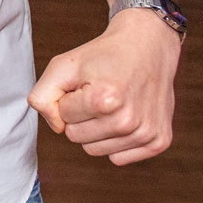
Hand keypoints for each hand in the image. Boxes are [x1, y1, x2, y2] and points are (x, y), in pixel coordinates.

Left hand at [28, 8, 180, 165]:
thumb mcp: (63, 65)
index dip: (71, 99)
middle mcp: (128, 121)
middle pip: (77, 138)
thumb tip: (56, 128)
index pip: (63, 118)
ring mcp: (146, 133)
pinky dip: (117, 141)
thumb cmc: (104, 56)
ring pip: (96, 151)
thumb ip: (42, 96)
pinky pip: (118, 158)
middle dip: (81, 116)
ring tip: (113, 104)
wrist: (148, 45)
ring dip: (97, 130)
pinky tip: (127, 116)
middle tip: (100, 93)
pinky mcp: (159, 141)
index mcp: (104, 100)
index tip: (88, 84)